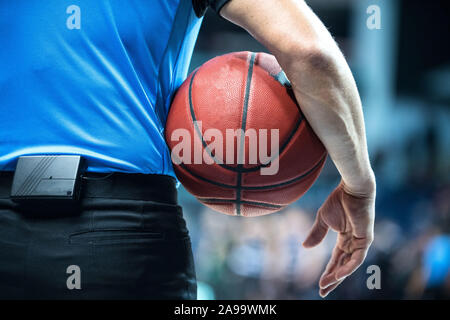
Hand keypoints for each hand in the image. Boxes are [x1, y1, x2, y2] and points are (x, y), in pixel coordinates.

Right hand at [302, 180, 374, 297]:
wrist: (351, 188)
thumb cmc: (339, 200)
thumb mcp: (323, 219)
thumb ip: (316, 233)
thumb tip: (304, 247)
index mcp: (345, 238)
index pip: (336, 260)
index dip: (328, 272)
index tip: (319, 284)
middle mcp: (354, 243)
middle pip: (343, 266)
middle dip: (332, 280)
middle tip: (322, 292)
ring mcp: (361, 242)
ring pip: (349, 265)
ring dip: (337, 276)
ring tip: (325, 285)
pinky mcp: (366, 239)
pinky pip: (357, 258)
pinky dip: (347, 267)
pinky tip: (337, 275)